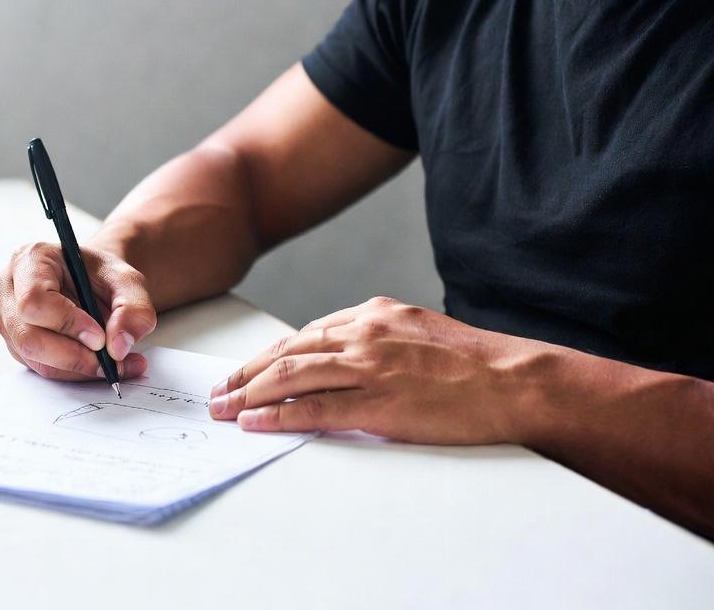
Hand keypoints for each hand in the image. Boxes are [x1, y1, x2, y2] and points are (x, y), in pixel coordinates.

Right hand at [0, 242, 156, 380]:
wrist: (91, 283)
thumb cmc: (100, 275)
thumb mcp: (127, 280)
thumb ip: (133, 308)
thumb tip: (118, 346)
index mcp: (30, 260)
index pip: (34, 300)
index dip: (66, 323)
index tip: (99, 337)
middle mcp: (9, 288)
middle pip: (28, 336)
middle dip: (73, 356)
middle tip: (110, 360)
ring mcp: (8, 319)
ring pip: (35, 359)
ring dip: (78, 369)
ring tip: (115, 364)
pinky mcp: (16, 344)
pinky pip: (41, 368)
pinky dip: (74, 373)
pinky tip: (98, 363)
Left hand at [208, 296, 537, 443]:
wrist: (516, 381)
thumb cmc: (475, 364)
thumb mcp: (419, 333)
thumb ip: (379, 340)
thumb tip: (344, 359)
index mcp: (374, 314)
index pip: (306, 334)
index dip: (269, 355)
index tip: (246, 370)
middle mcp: (364, 333)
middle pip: (289, 351)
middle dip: (247, 372)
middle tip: (219, 390)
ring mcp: (369, 366)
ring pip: (292, 375)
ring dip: (250, 393)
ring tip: (224, 407)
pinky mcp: (377, 402)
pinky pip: (314, 408)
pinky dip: (278, 415)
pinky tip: (254, 422)